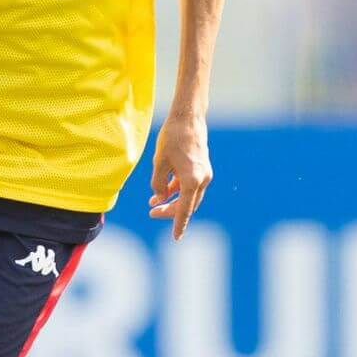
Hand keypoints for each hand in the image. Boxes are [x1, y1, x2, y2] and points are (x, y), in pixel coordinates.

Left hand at [148, 113, 212, 240]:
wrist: (188, 118)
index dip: (178, 225)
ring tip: (153, 203)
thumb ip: (158, 184)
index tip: (176, 238)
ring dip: (173, 201)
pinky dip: (178, 191)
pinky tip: (164, 191)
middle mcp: (202, 180)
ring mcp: (204, 174)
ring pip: (189, 197)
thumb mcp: (159, 162)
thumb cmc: (172, 138)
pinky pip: (190, 186)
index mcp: (192, 180)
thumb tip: (160, 199)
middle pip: (187, 205)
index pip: (184, 209)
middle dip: (170, 211)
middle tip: (152, 212)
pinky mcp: (202, 168)